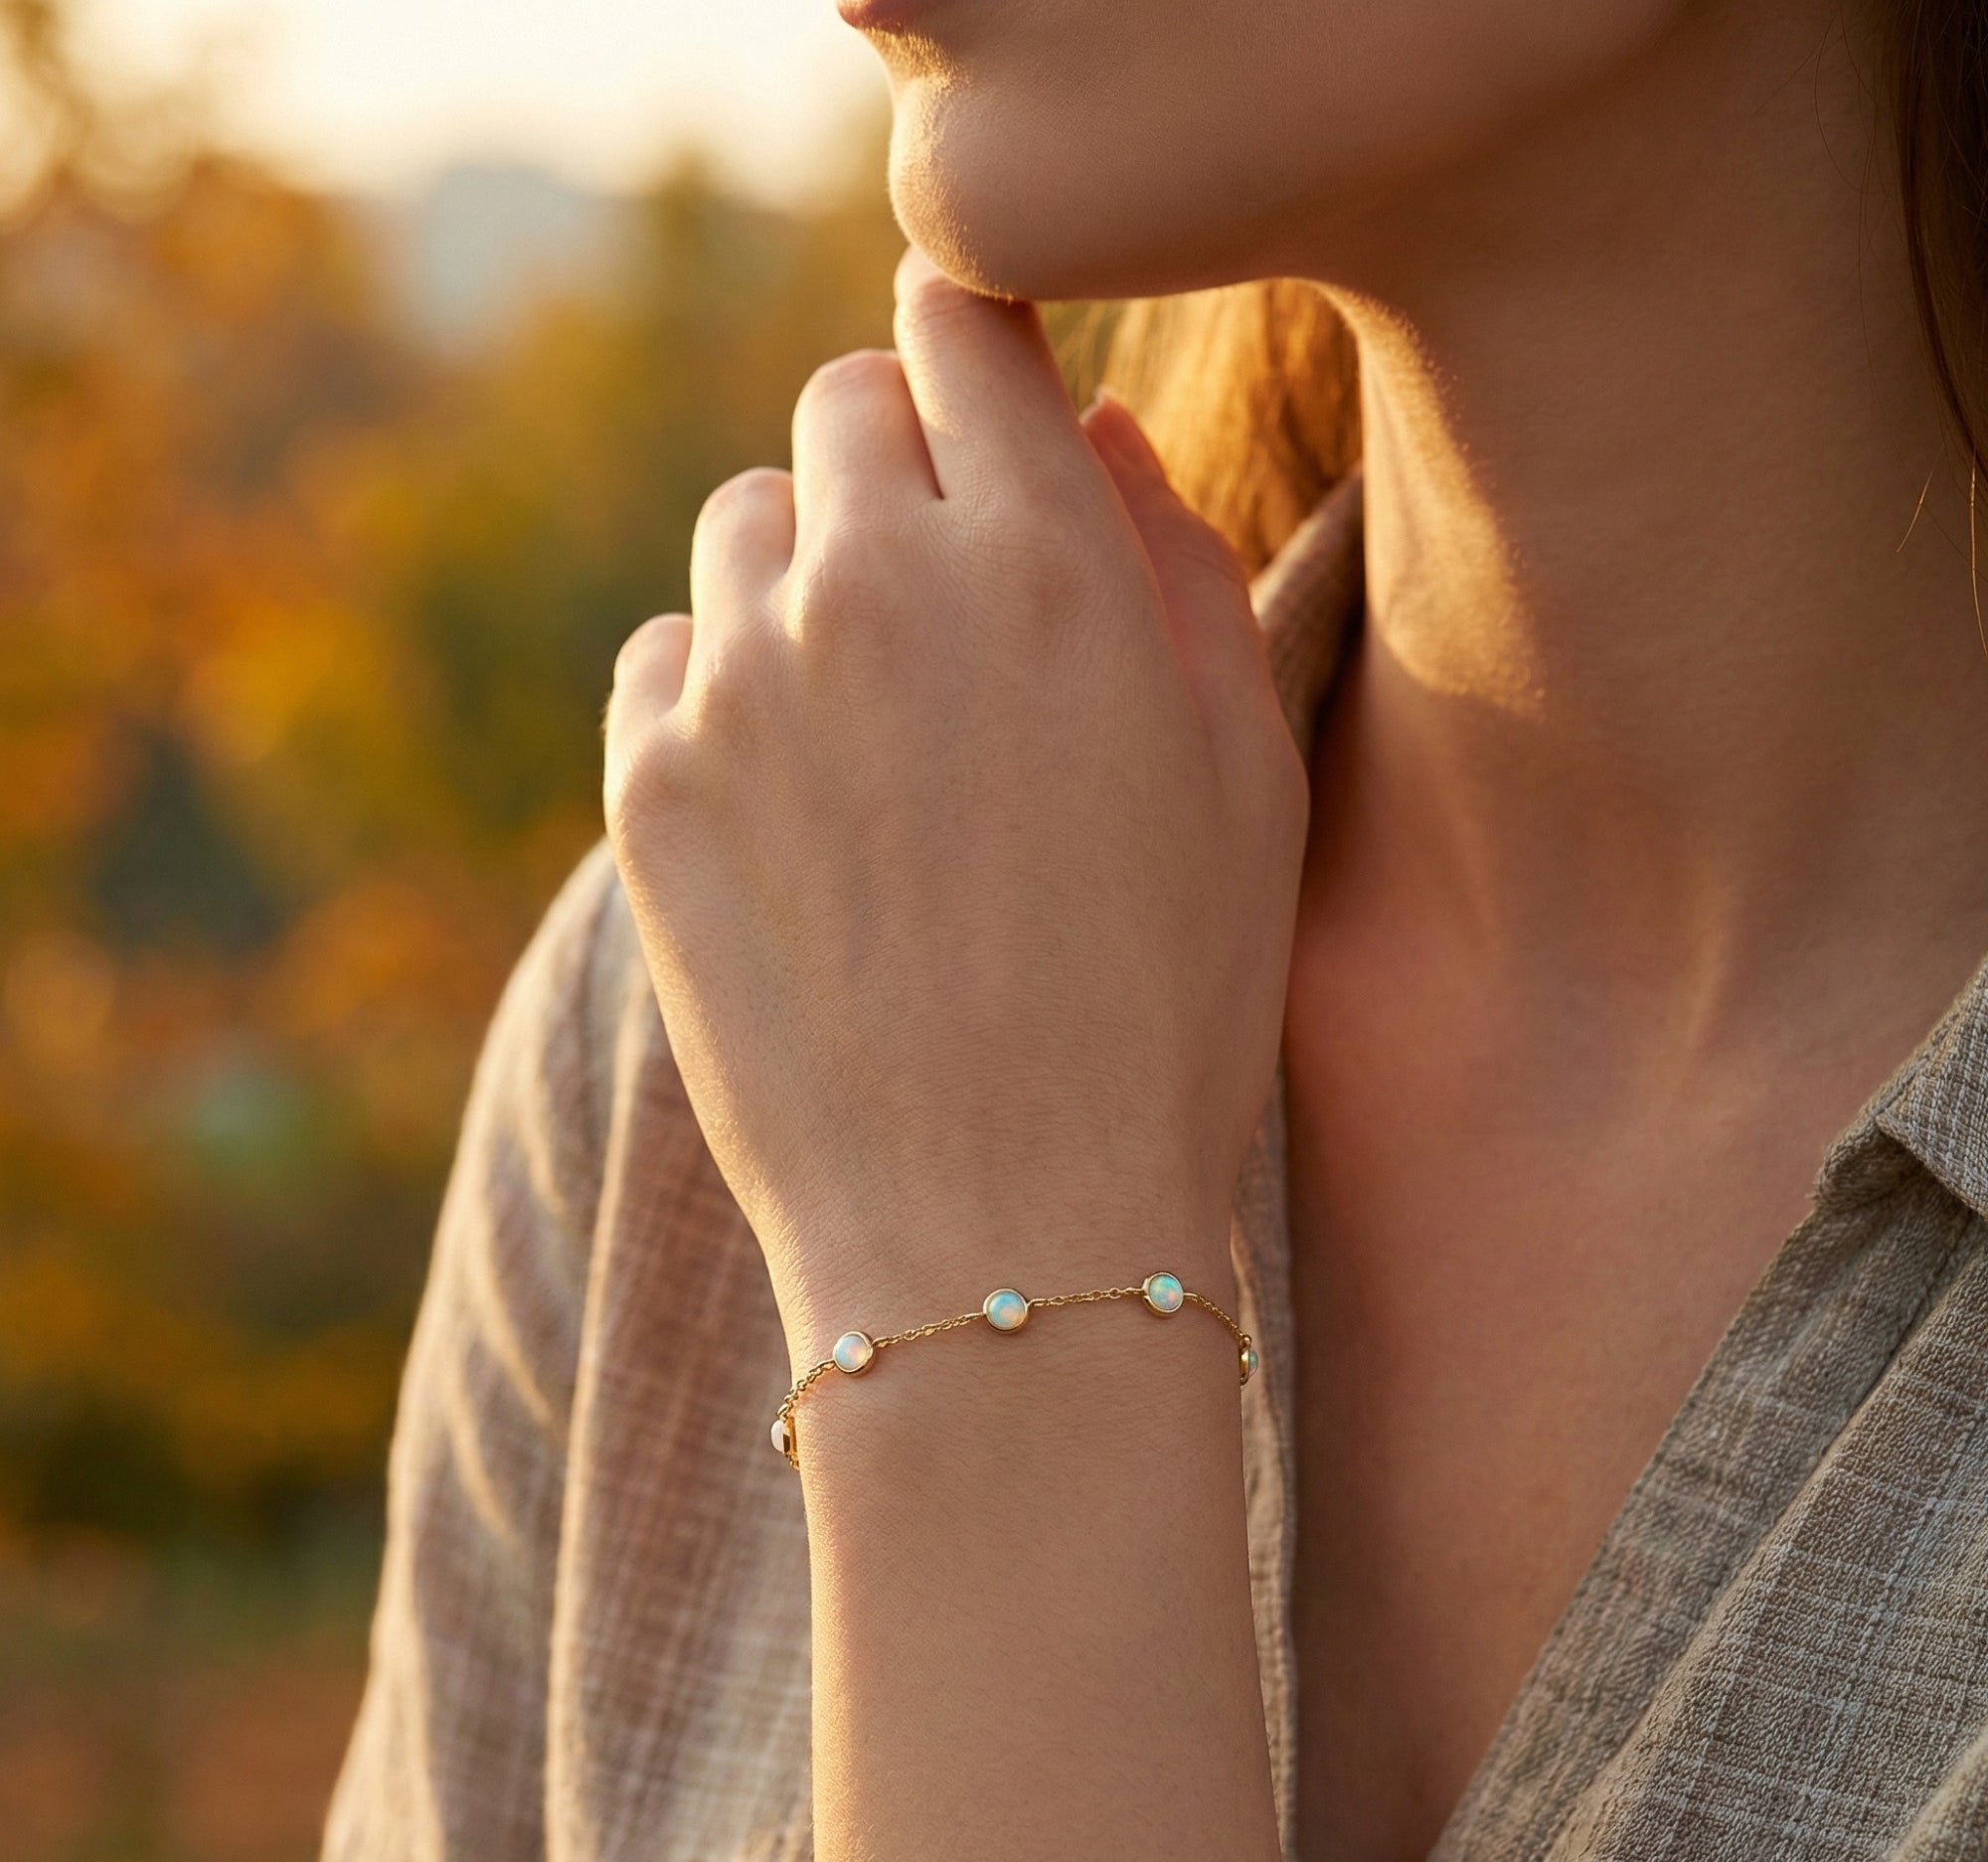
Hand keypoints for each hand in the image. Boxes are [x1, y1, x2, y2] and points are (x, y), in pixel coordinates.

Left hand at [603, 247, 1308, 1366]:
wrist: (1000, 1235)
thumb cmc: (1165, 1013)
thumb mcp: (1245, 781)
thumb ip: (1177, 564)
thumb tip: (1085, 428)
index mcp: (1047, 562)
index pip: (961, 328)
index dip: (973, 350)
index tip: (981, 398)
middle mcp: (878, 585)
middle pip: (842, 408)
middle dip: (898, 461)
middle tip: (950, 590)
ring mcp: (742, 683)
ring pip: (745, 529)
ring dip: (809, 578)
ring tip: (879, 726)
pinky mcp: (649, 786)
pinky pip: (667, 656)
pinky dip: (724, 689)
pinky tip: (798, 806)